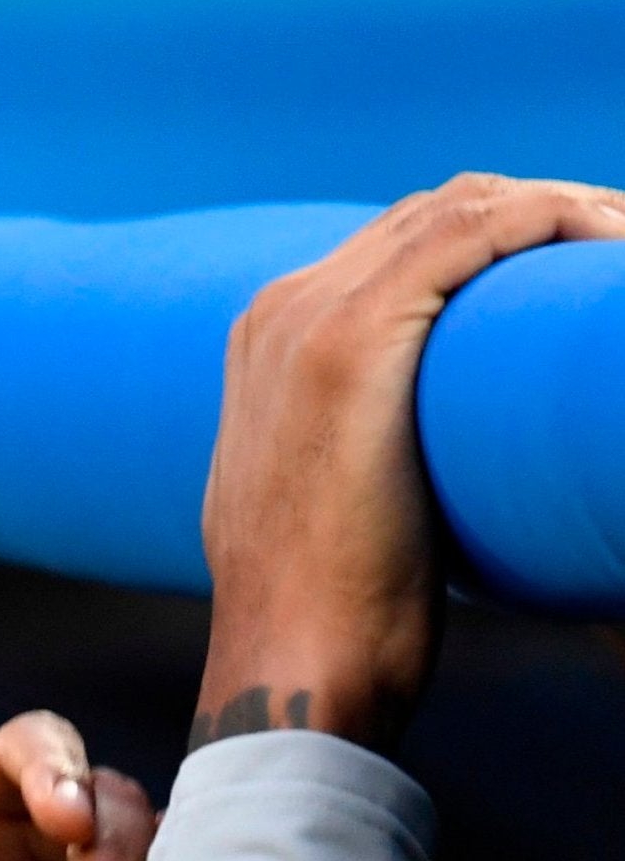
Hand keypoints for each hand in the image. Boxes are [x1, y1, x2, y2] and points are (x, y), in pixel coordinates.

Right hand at [198, 172, 624, 753]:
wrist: (294, 656)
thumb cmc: (328, 606)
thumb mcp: (322, 499)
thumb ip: (343, 449)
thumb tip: (413, 461)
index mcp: (269, 341)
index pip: (406, 243)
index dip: (511, 236)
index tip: (588, 271)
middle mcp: (281, 311)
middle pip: (439, 210)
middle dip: (549, 214)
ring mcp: (310, 318)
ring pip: (465, 204)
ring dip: (567, 210)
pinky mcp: (353, 336)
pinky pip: (477, 228)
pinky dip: (557, 218)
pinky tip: (613, 247)